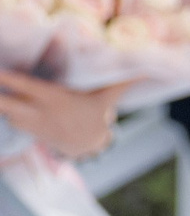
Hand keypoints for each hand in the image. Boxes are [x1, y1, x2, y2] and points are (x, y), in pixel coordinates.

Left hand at [0, 72, 132, 159]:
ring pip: (4, 111)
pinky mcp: (26, 128)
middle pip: (6, 103)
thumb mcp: (107, 98)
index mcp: (56, 99)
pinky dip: (4, 111)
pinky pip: (8, 118)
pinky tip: (3, 101)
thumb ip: (121, 81)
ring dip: (0, 104)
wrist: (89, 146)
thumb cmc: (95, 116)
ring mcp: (31, 121)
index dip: (9, 78)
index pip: (26, 86)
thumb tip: (148, 68)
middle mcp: (39, 111)